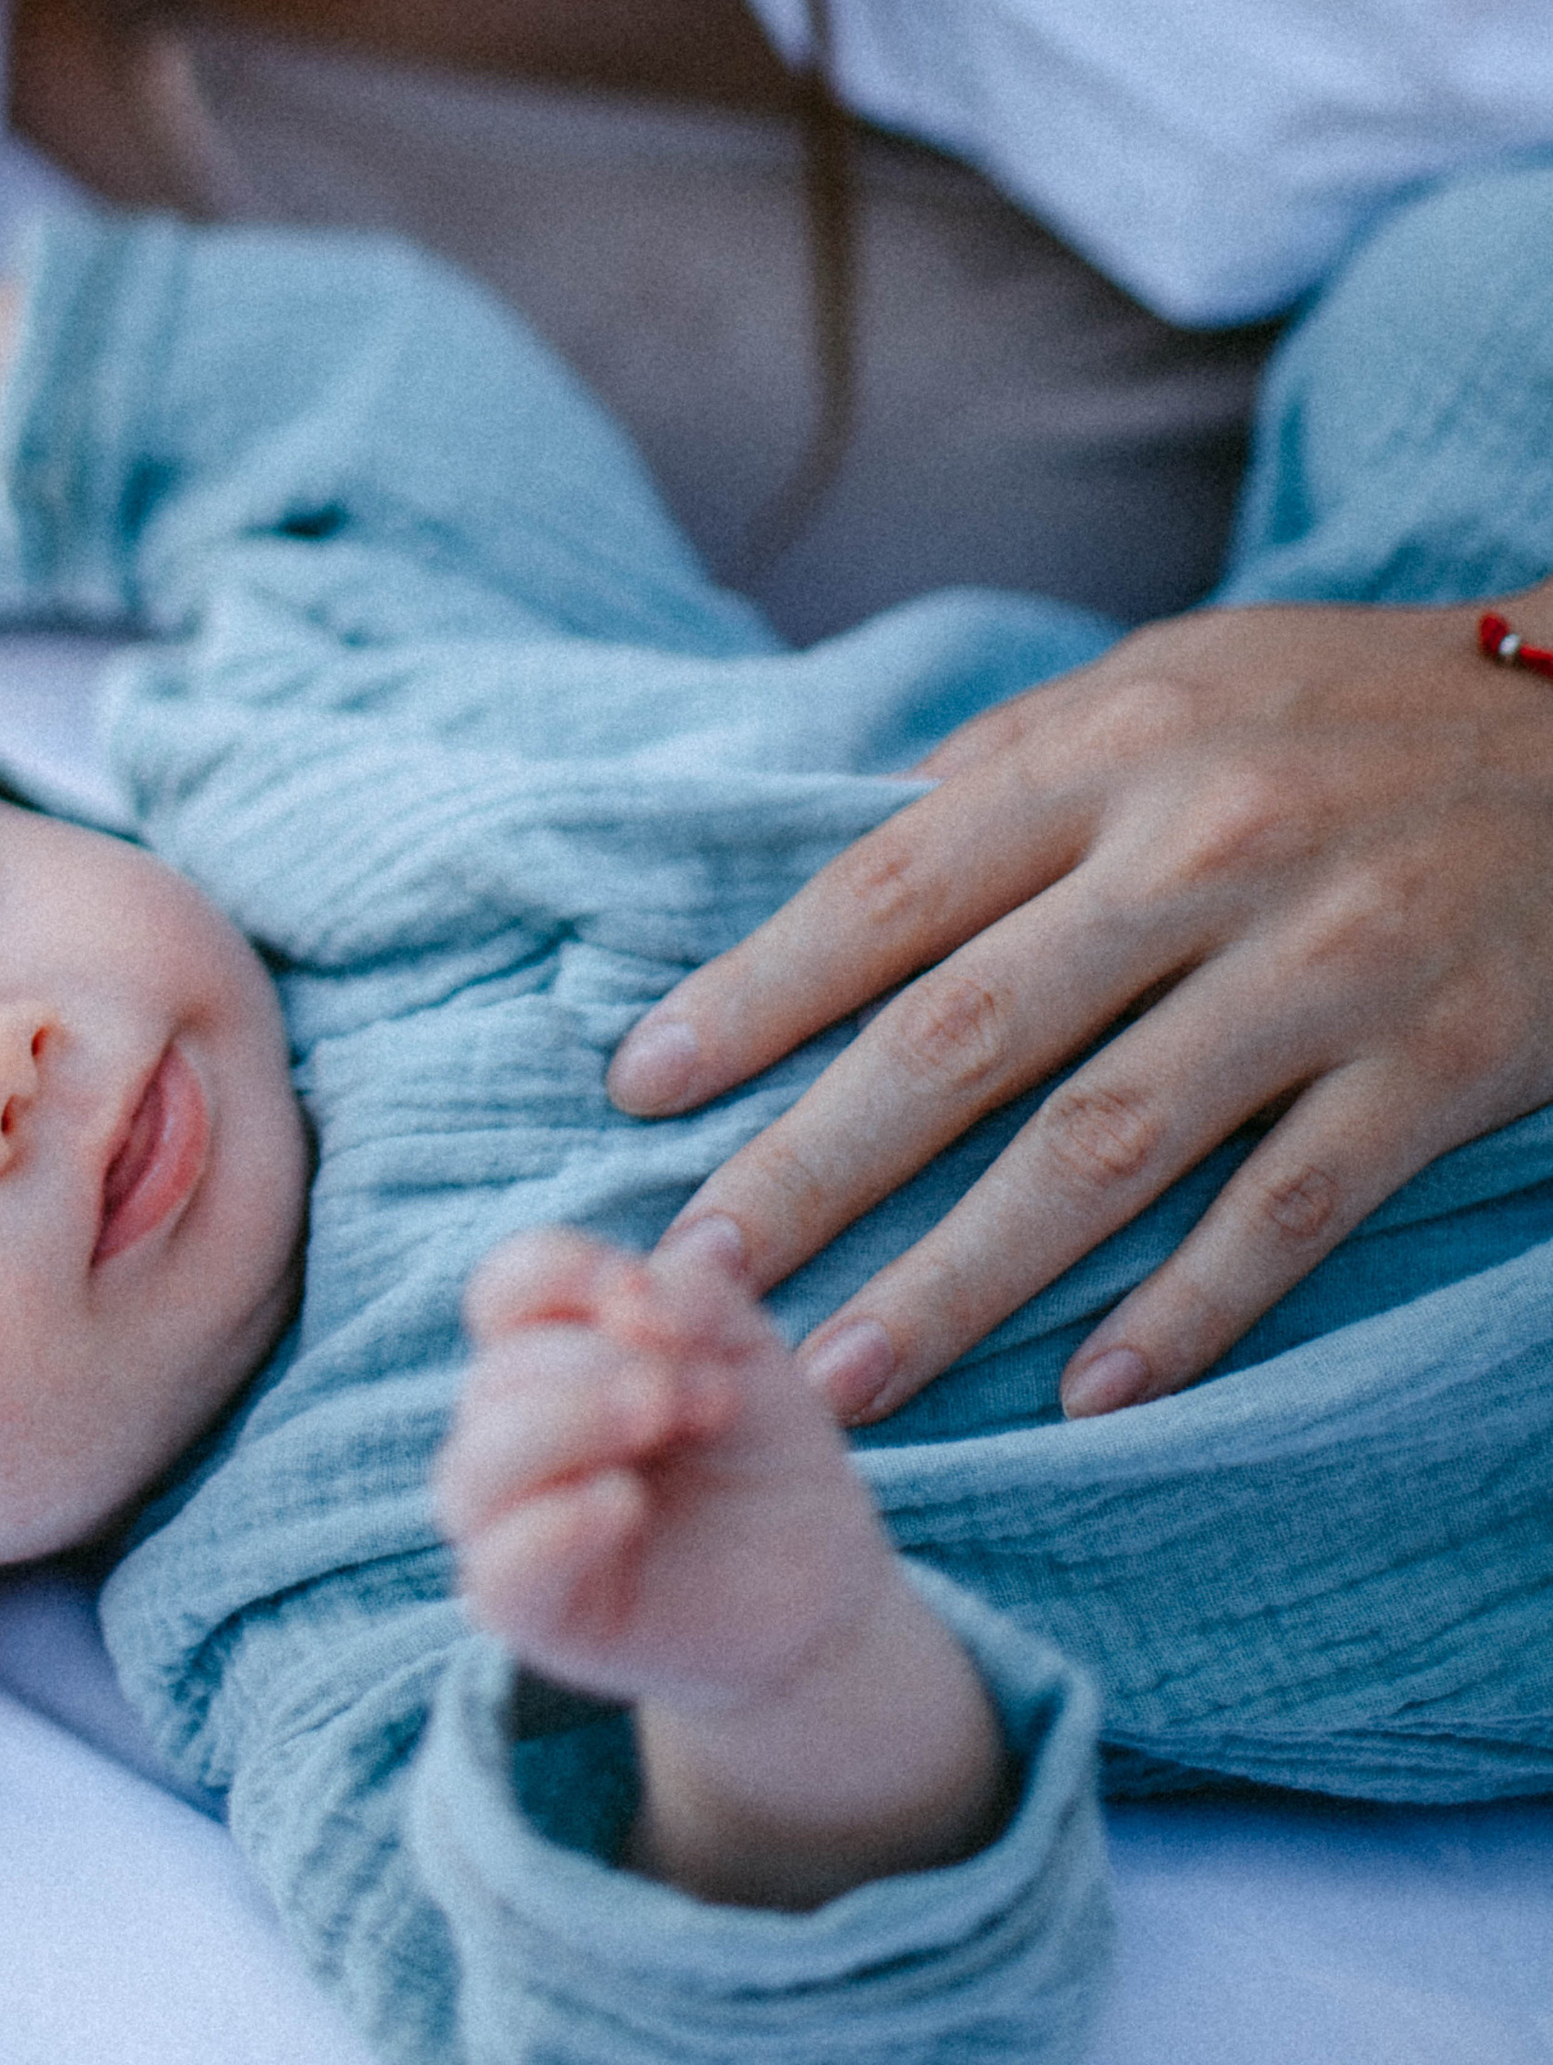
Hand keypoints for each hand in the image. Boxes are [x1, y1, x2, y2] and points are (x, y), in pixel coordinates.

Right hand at [433, 1226, 1002, 1908]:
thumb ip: (705, 1312)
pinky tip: (622, 1510)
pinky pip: (495, 1573)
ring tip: (666, 1422)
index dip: (567, 1274)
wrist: (822, 1606)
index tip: (659, 1299)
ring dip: (571, 1423)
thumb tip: (682, 1266)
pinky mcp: (542, 1617)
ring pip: (473, 1466)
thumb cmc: (779, 1469)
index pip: (511, 1286)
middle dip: (592, 1360)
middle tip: (691, 1382)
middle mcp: (524, 1434)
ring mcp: (524, 1528)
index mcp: (566, 1352)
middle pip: (496, 1372)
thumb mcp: (757, 1367)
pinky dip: (550, 1528)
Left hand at [606, 590, 1552, 1424]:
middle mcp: (1199, 853)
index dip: (753, 996)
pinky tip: (1085, 1397)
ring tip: (843, 1377)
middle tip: (697, 1277)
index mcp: (1109, 753)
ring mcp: (1324, 965)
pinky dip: (1183, 1313)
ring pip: (1105, 1150)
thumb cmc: (1348, 704)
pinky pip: (1286, 1212)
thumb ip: (1013, 772)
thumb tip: (845, 861)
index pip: (886, 890)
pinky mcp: (1438, 1064)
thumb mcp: (1170, 682)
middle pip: (963, 1036)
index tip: (640, 1088)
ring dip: (960, 1280)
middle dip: (813, 1169)